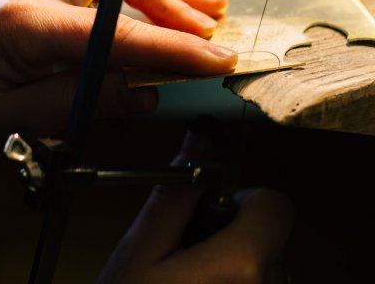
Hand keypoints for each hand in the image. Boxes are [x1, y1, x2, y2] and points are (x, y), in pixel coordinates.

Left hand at [0, 0, 236, 163]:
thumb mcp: (17, 122)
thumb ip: (83, 101)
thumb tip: (147, 92)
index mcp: (26, 24)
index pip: (116, 32)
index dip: (172, 47)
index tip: (215, 59)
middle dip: (173, 1)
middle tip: (211, 33)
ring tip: (212, 6)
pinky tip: (176, 1)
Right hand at [98, 130, 292, 283]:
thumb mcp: (138, 256)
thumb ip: (174, 197)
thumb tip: (196, 143)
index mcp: (243, 266)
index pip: (275, 204)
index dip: (241, 201)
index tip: (210, 217)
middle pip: (267, 237)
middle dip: (230, 237)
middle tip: (188, 261)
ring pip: (261, 268)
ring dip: (231, 269)